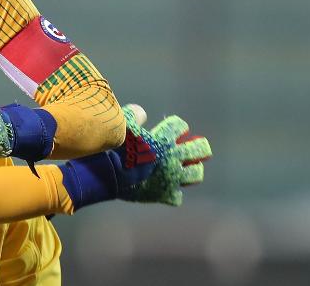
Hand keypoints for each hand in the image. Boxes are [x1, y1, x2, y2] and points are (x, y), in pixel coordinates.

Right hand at [58, 104, 211, 209]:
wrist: (108, 175)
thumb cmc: (113, 148)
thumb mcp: (121, 125)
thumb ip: (133, 115)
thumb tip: (142, 113)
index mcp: (164, 138)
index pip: (180, 126)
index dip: (176, 125)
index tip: (174, 127)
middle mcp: (174, 157)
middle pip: (201, 149)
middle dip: (200, 146)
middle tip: (197, 146)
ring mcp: (172, 177)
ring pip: (196, 174)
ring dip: (193, 170)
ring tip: (187, 169)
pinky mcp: (165, 195)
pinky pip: (177, 196)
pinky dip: (172, 193)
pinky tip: (166, 188)